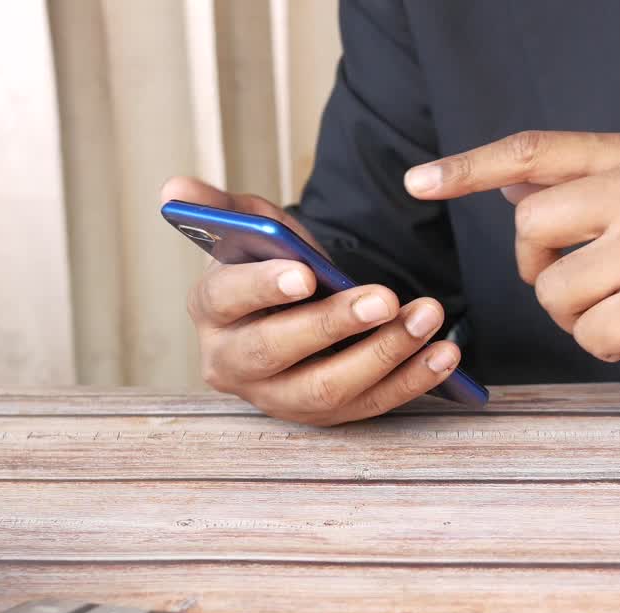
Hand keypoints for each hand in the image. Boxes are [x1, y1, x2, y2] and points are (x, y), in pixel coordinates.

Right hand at [162, 177, 462, 424]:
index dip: (265, 288)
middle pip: (279, 352)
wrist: (290, 309)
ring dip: (384, 352)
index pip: (228, 300)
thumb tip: (175, 190)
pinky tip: (445, 354)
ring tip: (427, 315)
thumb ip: (218, 206)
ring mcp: (278, 398)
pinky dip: (412, 380)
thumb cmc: (268, 263)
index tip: (305, 273)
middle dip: (334, 325)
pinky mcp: (323, 416)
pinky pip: (371, 405)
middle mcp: (233, 364)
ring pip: (328, 388)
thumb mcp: (246, 227)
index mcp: (210, 310)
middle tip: (384, 297)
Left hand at [403, 132, 619, 389]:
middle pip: (529, 229)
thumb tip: (506, 183)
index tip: (418, 181)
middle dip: (540, 267)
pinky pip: (585, 335)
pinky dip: (605, 344)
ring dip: (577, 314)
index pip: (532, 152)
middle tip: (587, 279)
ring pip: (551, 291)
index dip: (467, 167)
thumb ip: (583, 189)